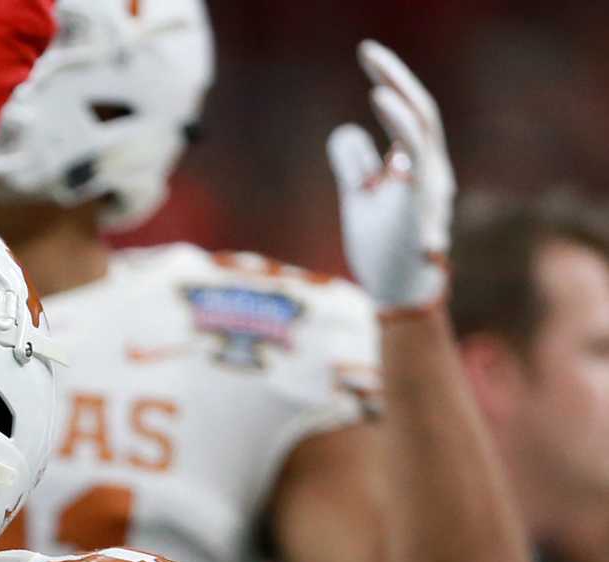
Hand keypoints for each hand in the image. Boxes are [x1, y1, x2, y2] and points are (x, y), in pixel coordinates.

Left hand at [327, 41, 454, 309]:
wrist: (396, 296)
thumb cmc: (381, 254)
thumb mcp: (359, 201)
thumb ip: (354, 166)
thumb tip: (346, 129)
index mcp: (419, 167)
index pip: (410, 114)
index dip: (392, 83)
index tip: (367, 59)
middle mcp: (431, 169)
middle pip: (420, 107)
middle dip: (396, 74)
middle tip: (367, 49)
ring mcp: (431, 183)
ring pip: (423, 120)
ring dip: (398, 86)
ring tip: (372, 64)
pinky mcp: (422, 199)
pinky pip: (417, 150)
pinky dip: (398, 121)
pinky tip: (378, 99)